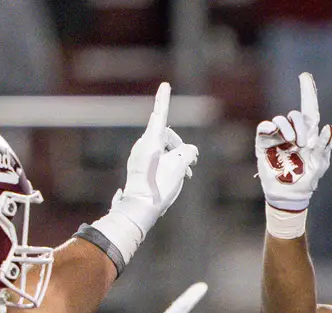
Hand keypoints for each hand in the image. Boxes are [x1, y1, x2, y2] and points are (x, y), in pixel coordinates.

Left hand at [110, 83, 198, 238]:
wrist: (140, 208)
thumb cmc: (159, 187)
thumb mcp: (180, 167)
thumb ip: (188, 152)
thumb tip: (190, 151)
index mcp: (150, 141)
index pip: (160, 115)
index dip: (164, 99)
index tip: (165, 85)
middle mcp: (143, 145)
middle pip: (166, 136)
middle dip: (181, 146)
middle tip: (192, 164)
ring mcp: (139, 156)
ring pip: (163, 149)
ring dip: (177, 158)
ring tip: (186, 175)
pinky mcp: (139, 167)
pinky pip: (157, 159)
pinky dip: (169, 164)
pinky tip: (175, 179)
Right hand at [255, 72, 331, 210]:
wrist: (290, 194)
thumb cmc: (308, 178)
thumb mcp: (320, 163)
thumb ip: (325, 146)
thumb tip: (329, 127)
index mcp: (308, 134)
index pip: (309, 109)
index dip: (308, 92)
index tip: (305, 75)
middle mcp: (293, 132)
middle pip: (295, 115)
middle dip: (300, 126)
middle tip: (302, 143)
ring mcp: (278, 136)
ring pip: (281, 119)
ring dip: (287, 128)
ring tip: (292, 144)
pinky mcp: (265, 143)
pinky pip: (264, 127)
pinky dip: (268, 126)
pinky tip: (273, 131)